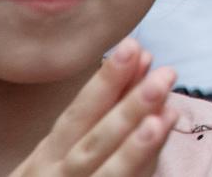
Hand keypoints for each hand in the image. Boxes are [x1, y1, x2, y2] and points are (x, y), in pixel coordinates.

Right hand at [12, 41, 177, 176]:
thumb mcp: (67, 150)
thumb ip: (106, 110)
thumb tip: (143, 60)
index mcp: (47, 158)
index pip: (77, 116)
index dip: (105, 83)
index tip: (135, 48)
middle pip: (92, 143)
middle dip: (128, 108)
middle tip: (164, 74)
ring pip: (105, 173)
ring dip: (134, 146)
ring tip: (162, 117)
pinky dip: (140, 171)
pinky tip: (158, 149)